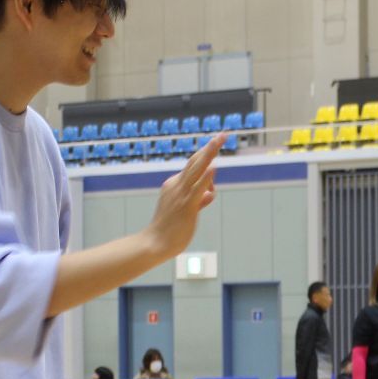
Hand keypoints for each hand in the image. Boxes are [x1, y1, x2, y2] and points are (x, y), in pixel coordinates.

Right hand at [144, 135, 222, 259]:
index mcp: (175, 184)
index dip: (206, 157)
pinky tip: (212, 168)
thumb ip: (198, 201)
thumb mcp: (186, 210)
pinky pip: (197, 189)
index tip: (216, 142)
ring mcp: (181, 195)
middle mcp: (177, 185)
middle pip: (195, 162)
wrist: (154, 243)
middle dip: (210, 147)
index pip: (194, 169)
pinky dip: (205, 178)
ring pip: (197, 170)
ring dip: (209, 154)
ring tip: (219, 140)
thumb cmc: (169, 229)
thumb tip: (210, 195)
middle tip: (223, 135)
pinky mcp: (187, 206)